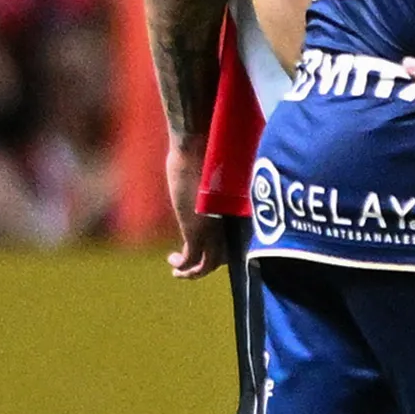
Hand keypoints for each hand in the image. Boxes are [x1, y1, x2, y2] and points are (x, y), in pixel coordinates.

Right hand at [165, 133, 226, 275]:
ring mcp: (215, 227)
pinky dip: (183, 266)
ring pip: (209, 262)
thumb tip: (217, 179)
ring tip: (180, 271)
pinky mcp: (195, 229)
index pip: (240, 238)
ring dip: (194, 271)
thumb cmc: (210, 146)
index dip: (228, 247)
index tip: (215, 248)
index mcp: (240, 209)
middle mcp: (231, 222)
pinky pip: (191, 258)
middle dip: (212, 263)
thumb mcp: (219, 168)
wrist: (198, 142)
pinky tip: (173, 264)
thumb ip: (221, 181)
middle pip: (227, 254)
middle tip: (197, 266)